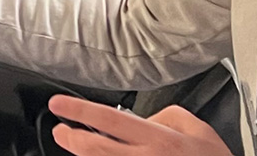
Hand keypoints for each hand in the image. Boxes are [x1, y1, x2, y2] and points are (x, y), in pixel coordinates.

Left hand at [46, 96, 233, 155]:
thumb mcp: (197, 128)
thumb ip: (167, 114)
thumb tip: (145, 116)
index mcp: (158, 139)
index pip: (110, 119)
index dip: (80, 111)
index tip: (59, 105)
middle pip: (95, 148)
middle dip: (71, 138)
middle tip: (60, 130)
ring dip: (82, 153)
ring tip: (71, 142)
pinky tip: (97, 155)